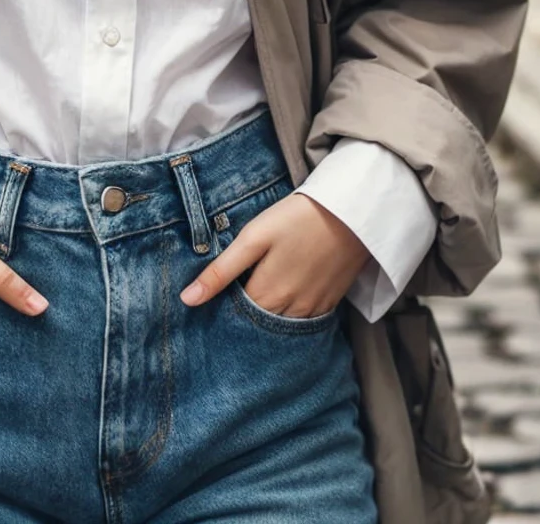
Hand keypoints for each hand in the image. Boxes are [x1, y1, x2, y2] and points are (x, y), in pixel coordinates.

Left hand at [179, 193, 369, 318]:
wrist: (351, 212)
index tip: (209, 305)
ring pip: (281, 327)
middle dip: (243, 319)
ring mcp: (312, 311)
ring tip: (257, 298)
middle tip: (230, 302)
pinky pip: (304, 322)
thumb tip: (187, 300)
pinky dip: (290, 316)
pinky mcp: (329, 304)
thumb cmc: (296, 218)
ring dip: (267, 319)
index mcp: (266, 296)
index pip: (234, 317)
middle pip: (258, 325)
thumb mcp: (253, 238)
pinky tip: (283, 299)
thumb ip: (221, 271)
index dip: (220, 310)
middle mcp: (289, 312)